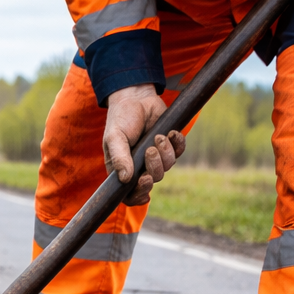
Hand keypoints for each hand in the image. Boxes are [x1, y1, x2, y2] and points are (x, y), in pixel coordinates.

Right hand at [102, 84, 184, 204]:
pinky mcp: (168, 145)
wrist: (136, 97)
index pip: (130, 194)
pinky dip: (178, 143)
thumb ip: (118, 157)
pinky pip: (179, 151)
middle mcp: (139, 166)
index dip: (138, 196)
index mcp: (122, 169)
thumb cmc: (121, 118)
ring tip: (159, 136)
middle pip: (153, 180)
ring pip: (167, 166)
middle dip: (154, 167)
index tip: (145, 183)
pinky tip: (172, 132)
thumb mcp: (114, 137)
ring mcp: (155, 157)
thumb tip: (125, 179)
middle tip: (150, 150)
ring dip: (165, 153)